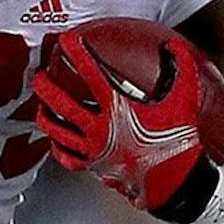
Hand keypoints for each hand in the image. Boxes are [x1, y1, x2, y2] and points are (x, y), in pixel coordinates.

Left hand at [31, 31, 213, 214]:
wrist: (175, 181)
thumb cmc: (178, 142)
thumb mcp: (185, 99)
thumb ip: (180, 66)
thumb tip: (172, 46)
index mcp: (117, 108)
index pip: (89, 74)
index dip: (77, 54)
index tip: (67, 41)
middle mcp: (100, 128)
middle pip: (61, 104)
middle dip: (45, 87)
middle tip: (38, 75)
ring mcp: (94, 149)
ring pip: (58, 132)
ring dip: (45, 116)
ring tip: (40, 106)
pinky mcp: (95, 167)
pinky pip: (68, 158)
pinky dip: (58, 147)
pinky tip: (56, 142)